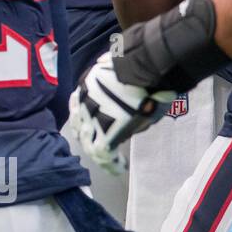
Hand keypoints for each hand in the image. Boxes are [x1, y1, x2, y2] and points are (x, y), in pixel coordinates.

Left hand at [69, 0, 229, 174]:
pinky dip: (111, 163)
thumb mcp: (125, 76)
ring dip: (100, 152)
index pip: (78, 106)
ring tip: (111, 162)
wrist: (153, 63)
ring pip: (89, 140)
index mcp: (89, 83)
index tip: (90, 128)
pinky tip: (119, 168)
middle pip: (80, 125)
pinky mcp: (107, 128)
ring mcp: (95, 113)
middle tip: (99, 150)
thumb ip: (118, 92)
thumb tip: (121, 108)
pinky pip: (102, 151)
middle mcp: (86, 98)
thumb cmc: (147, 65)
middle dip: (89, 138)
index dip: (84, 119)